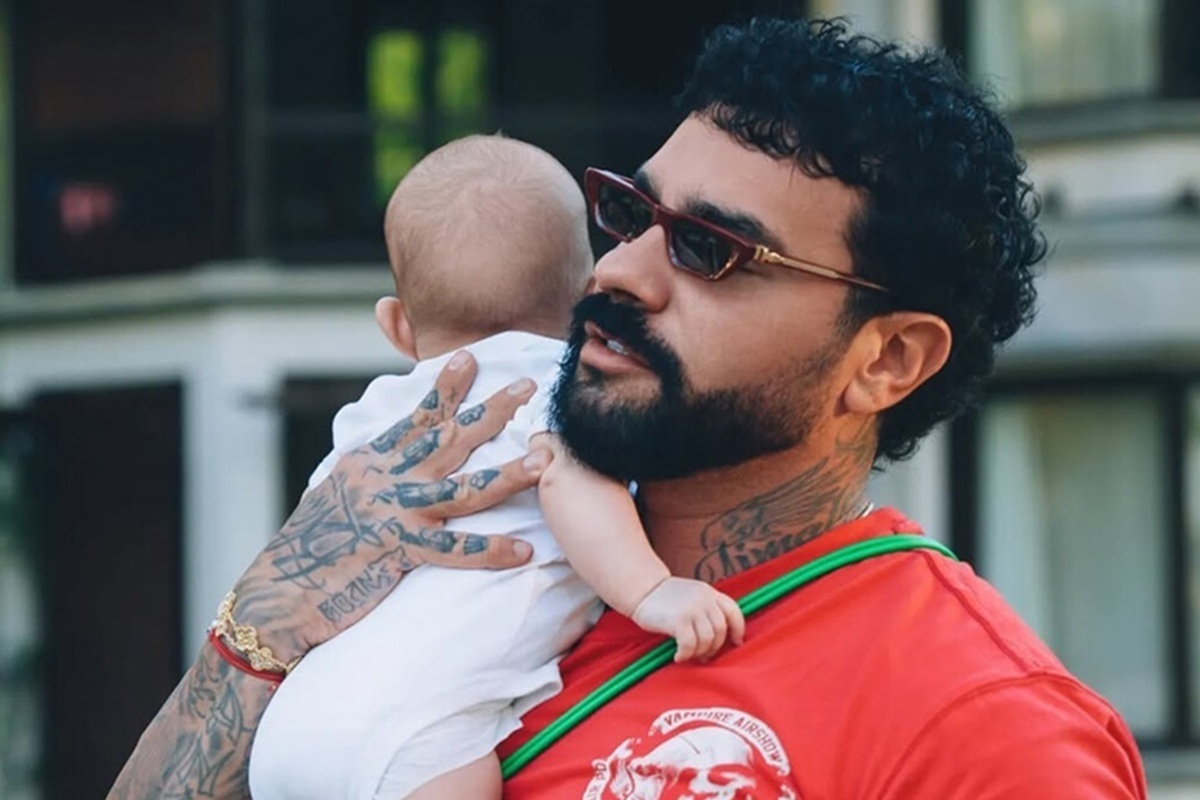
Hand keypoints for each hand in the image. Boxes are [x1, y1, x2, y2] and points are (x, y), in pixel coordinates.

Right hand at [228, 351, 549, 663]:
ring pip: (461, 489)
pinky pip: (451, 549)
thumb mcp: (338, 493)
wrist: (278, 593)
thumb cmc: (310, 547)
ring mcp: (392, 513)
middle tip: (527, 387)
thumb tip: (392, 453)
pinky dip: (487, 551)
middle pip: (448, 439)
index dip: (446, 388)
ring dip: (504, 475)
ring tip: (540, 460)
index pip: (417, 418)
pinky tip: (520, 551)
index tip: (471, 358)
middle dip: (491, 411)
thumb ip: (370, 471)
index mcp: (371, 462)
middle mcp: (384, 479)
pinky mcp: (395, 551)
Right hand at [631, 577, 745, 662]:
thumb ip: (705, 610)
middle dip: (714, 647)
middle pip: (720, 630)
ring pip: (707, 640)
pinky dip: (685, 654)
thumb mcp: (691, 597)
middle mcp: (704, 599)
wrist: (642, 589)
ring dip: (699, 652)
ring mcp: (693, 609)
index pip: (733, 611)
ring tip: (688, 654)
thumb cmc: (665, 598)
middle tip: (702, 655)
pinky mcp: (679, 620)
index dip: (738, 629)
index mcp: (709, 593)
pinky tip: (678, 656)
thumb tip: (716, 642)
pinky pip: (690, 645)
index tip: (736, 642)